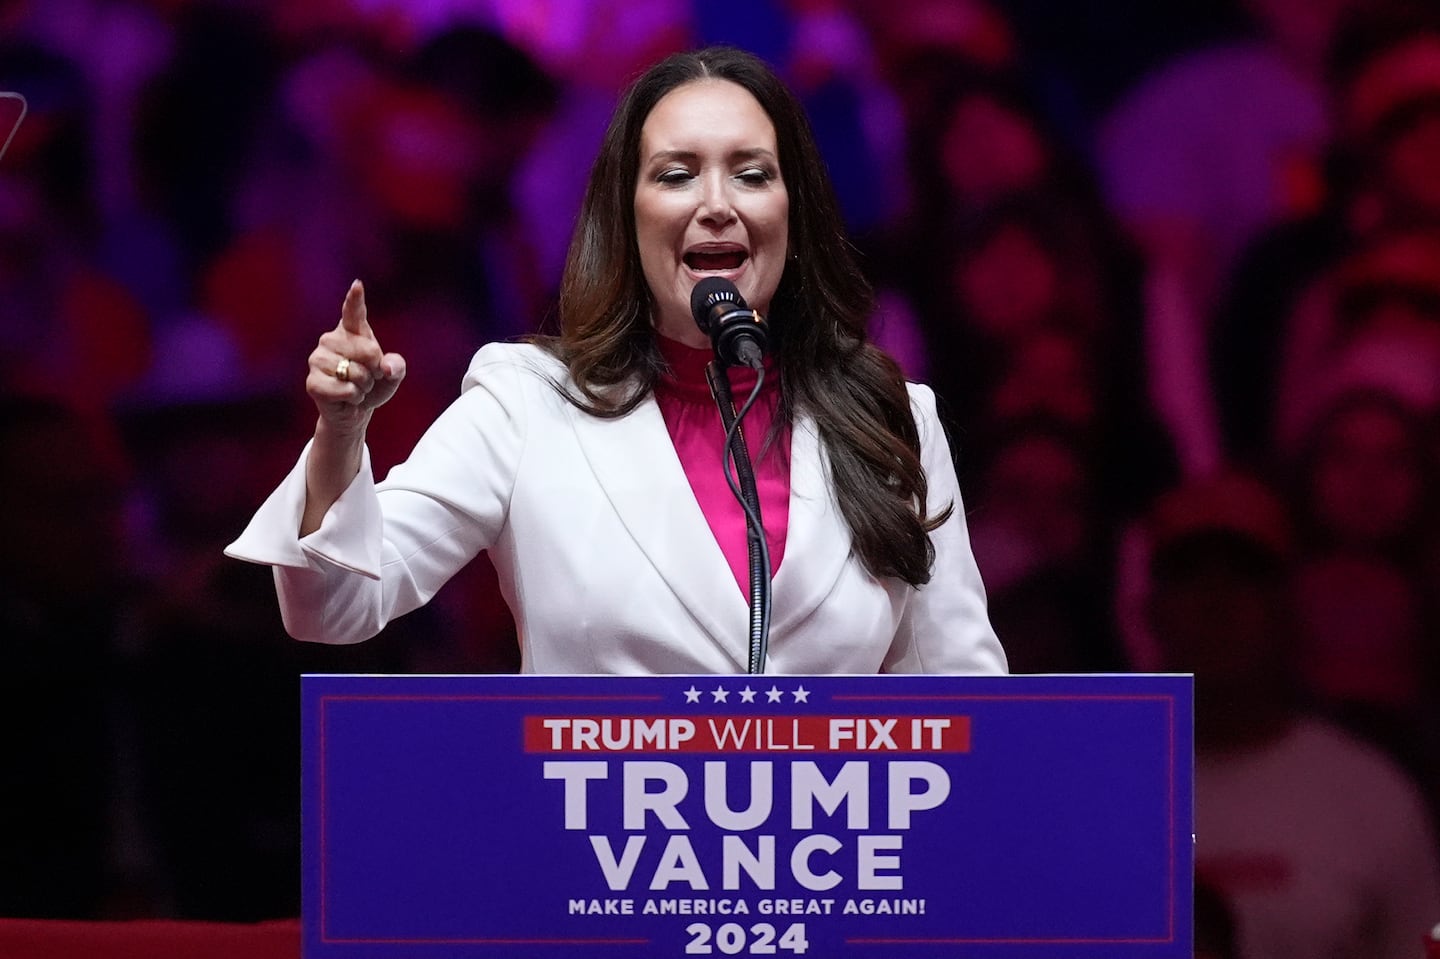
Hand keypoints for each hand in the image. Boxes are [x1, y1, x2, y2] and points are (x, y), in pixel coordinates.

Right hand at [306, 280, 406, 434]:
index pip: (353, 311)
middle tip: (367, 377)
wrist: (355, 410)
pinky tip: (347, 397)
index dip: (355, 299)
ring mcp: (317, 359)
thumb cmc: (372, 385)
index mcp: (351, 331)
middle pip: (369, 351)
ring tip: (355, 386)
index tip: (358, 285)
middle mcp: (330, 339)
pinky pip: (346, 389)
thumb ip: (397, 366)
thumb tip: (386, 367)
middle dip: (375, 370)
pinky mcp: (313, 382)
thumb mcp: (392, 375)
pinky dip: (354, 397)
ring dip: (364, 386)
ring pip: (356, 373)